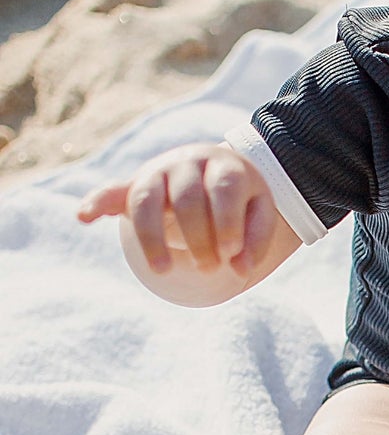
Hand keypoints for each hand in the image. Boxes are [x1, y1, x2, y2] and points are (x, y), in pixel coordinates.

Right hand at [76, 142, 275, 277]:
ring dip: (152, 237)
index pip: (224, 189)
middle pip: (187, 198)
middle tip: (210, 269)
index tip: (231, 253)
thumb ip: (254, 240)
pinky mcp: (136, 186)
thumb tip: (240, 268)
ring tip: (163, 271)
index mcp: (224, 166)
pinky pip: (112, 192)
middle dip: (198, 238)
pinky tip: (83, 217)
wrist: (216, 170)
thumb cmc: (241, 200)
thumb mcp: (259, 213)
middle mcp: (188, 163)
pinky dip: (96, 203)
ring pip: (147, 199)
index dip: (226, 221)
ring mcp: (158, 172)